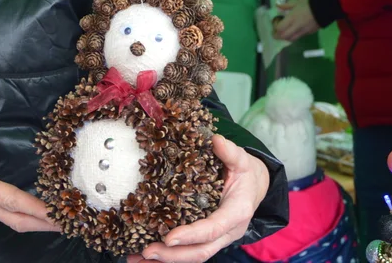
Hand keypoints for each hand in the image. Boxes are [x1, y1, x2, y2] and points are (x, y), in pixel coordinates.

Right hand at [0, 108, 59, 233]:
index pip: (12, 200)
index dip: (35, 207)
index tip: (56, 212)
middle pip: (19, 220)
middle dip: (45, 223)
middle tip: (70, 222)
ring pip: (15, 222)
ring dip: (38, 224)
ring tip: (61, 220)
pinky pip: (8, 219)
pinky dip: (26, 219)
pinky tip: (37, 215)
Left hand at [127, 136, 269, 262]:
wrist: (254, 187)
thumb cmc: (245, 173)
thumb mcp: (241, 160)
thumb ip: (230, 152)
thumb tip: (216, 140)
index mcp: (237, 213)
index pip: (213, 228)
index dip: (191, 235)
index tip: (169, 238)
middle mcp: (228, 232)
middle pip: (201, 251)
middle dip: (174, 255)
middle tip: (147, 251)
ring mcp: (217, 238)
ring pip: (193, 256)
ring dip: (166, 260)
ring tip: (137, 258)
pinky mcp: (206, 239)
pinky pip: (187, 251)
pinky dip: (167, 256)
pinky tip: (143, 256)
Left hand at [272, 0, 318, 41]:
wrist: (324, 9)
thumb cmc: (309, 4)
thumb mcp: (296, 2)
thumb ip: (286, 6)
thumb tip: (277, 6)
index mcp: (292, 18)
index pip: (280, 28)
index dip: (275, 29)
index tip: (275, 25)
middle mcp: (296, 27)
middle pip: (284, 36)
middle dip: (278, 36)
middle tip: (276, 34)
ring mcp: (303, 31)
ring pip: (291, 39)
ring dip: (286, 38)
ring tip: (284, 33)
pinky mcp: (309, 33)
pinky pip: (299, 37)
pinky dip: (294, 36)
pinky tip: (293, 31)